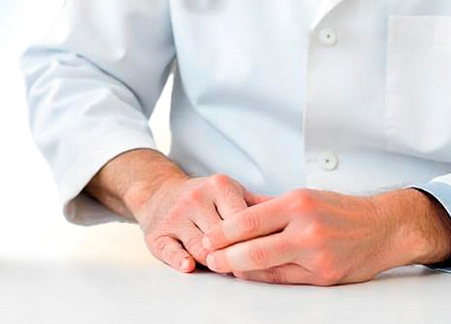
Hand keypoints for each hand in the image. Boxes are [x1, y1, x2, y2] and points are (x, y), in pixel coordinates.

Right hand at [130, 172, 266, 272]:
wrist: (159, 192)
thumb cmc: (202, 198)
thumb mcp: (230, 192)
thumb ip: (259, 204)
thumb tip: (292, 213)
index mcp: (219, 186)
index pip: (245, 221)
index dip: (256, 241)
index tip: (267, 252)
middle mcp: (196, 197)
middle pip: (224, 237)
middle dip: (236, 254)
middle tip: (247, 265)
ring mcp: (175, 215)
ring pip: (201, 248)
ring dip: (214, 262)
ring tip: (224, 266)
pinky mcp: (158, 233)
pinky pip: (170, 250)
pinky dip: (180, 260)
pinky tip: (189, 265)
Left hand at [201, 188, 450, 284]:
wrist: (383, 228)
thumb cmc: (339, 210)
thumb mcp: (304, 196)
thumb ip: (268, 206)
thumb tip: (232, 211)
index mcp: (298, 203)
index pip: (249, 220)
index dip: (223, 232)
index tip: (207, 237)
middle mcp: (307, 229)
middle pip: (254, 248)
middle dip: (225, 256)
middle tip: (207, 258)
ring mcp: (317, 255)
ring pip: (267, 268)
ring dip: (240, 269)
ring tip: (223, 266)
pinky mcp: (325, 277)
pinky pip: (284, 280)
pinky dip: (263, 277)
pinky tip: (249, 274)